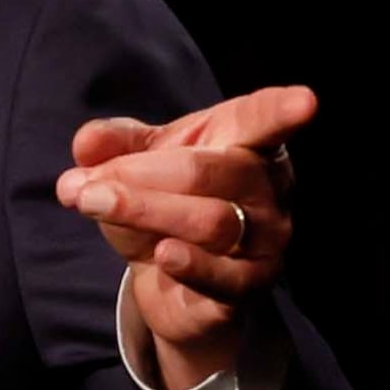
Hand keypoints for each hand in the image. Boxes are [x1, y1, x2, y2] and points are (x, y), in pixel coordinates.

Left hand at [52, 85, 315, 389]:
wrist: (171, 283)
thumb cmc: (165, 203)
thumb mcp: (136, 165)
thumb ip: (114, 145)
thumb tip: (87, 142)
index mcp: (248, 143)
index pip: (263, 121)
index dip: (282, 111)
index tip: (305, 102)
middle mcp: (268, 189)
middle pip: (209, 172)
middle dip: (139, 175)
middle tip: (84, 185)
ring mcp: (264, 240)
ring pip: (213, 221)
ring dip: (144, 211)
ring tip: (92, 204)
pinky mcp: (247, 287)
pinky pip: (225, 277)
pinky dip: (192, 265)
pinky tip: (164, 254)